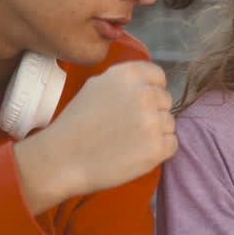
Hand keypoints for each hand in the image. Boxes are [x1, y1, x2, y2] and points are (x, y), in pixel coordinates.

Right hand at [15, 61, 175, 213]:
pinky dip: (158, 150)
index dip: (151, 90)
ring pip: (169, 123)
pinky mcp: (158, 147)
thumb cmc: (76, 124)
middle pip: (166, 100)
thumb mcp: (95, 87)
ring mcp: (153, 121)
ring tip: (126, 141)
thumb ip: (124, 81)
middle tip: (126, 126)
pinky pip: (172, 144)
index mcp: (127, 75)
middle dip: (152, 112)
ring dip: (154, 132)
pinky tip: (134, 153)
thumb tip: (149, 83)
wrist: (61, 159)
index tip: (138, 103)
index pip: (158, 77)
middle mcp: (144, 94)